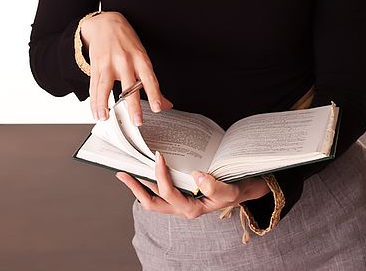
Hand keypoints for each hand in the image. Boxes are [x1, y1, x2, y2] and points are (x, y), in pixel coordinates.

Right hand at [80, 11, 172, 124]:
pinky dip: (95, 101)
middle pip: (129, 86)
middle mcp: (125, 61)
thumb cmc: (126, 41)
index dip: (154, 93)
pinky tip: (96, 112)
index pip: (150, 78)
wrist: (105, 23)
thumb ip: (151, 82)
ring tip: (106, 118)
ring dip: (105, 105)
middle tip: (137, 120)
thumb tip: (166, 103)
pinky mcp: (96, 66)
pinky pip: (95, 86)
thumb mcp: (142, 57)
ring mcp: (109, 63)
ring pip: (106, 87)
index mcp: (140, 58)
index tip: (158, 107)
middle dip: (133, 105)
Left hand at [115, 152, 270, 218]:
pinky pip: (161, 192)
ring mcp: (179, 202)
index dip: (161, 176)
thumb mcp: (229, 191)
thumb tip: (196, 175)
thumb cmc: (235, 191)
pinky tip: (147, 170)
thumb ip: (214, 186)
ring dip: (139, 186)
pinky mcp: (181, 195)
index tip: (159, 157)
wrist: (242, 192)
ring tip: (127, 172)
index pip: (169, 193)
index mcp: (191, 208)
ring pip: (153, 199)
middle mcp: (181, 207)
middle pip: (152, 203)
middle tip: (123, 173)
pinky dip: (151, 182)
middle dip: (136, 188)